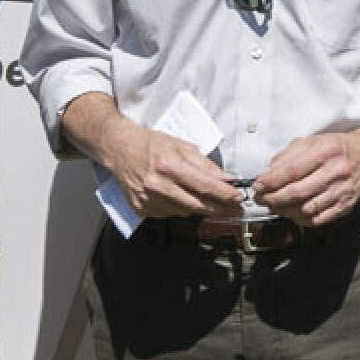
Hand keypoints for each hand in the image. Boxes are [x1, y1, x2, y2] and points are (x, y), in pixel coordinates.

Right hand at [103, 123, 242, 219]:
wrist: (121, 150)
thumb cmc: (152, 145)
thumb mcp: (182, 146)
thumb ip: (206, 165)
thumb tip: (227, 179)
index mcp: (168, 165)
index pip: (204, 185)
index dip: (224, 194)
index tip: (238, 198)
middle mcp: (157, 185)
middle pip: (197, 204)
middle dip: (220, 208)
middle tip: (235, 209)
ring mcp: (148, 200)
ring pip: (184, 212)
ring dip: (199, 208)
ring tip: (206, 200)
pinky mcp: (142, 209)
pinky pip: (170, 214)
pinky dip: (180, 208)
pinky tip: (179, 196)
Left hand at [253, 128, 359, 226]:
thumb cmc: (335, 148)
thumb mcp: (311, 142)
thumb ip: (287, 156)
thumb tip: (267, 174)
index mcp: (325, 151)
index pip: (292, 170)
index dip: (271, 181)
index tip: (258, 186)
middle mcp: (335, 171)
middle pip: (297, 192)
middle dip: (274, 198)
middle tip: (262, 199)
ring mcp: (342, 191)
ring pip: (306, 209)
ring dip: (284, 211)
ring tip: (274, 206)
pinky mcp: (345, 206)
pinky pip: (319, 219)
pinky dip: (301, 219)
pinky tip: (292, 213)